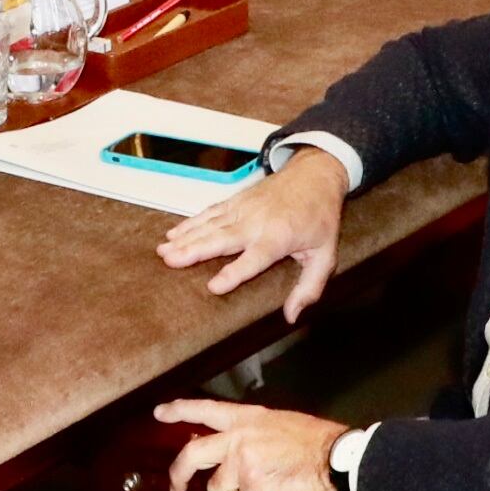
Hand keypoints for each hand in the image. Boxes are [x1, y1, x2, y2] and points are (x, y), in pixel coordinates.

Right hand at [156, 144, 346, 318]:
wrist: (315, 175)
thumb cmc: (319, 216)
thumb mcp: (325, 255)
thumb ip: (310, 287)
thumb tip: (292, 315)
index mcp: (279, 238)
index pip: (254, 259)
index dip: (234, 273)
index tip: (214, 287)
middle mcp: (257, 222)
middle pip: (221, 239)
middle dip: (194, 250)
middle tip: (170, 262)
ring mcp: (243, 209)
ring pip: (210, 225)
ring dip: (185, 237)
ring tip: (163, 251)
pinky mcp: (236, 200)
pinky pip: (209, 213)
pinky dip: (190, 223)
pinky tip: (173, 233)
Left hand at [156, 399, 349, 490]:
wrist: (337, 458)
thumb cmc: (317, 441)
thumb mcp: (280, 424)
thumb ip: (255, 434)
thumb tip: (242, 451)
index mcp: (246, 418)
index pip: (205, 409)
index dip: (179, 410)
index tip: (159, 413)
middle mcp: (238, 437)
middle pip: (192, 454)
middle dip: (178, 475)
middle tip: (175, 489)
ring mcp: (243, 462)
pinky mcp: (254, 486)